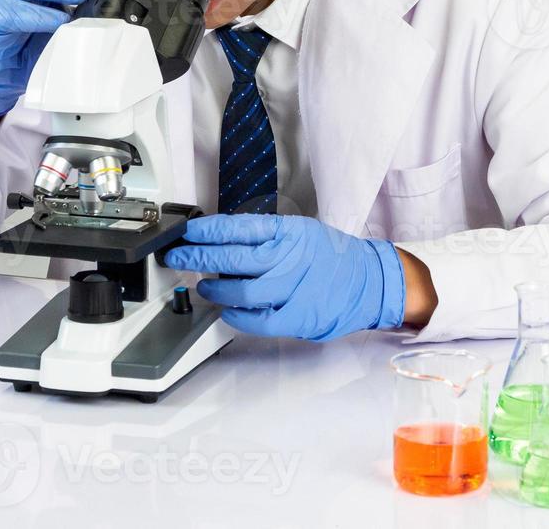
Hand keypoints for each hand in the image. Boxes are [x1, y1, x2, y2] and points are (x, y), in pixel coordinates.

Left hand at [163, 214, 405, 341]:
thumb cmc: (331, 257)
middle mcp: (290, 258)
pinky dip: (236, 316)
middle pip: (233, 258)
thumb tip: (221, 241)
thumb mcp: (300, 232)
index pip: (238, 227)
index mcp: (289, 232)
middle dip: (198, 257)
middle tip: (178, 257)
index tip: (185, 232)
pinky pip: (257, 320)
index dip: (207, 230)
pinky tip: (226, 311)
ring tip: (204, 286)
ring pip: (241, 291)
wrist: (370, 282)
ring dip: (215, 289)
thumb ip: (266, 237)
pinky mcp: (298, 317)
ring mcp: (294, 289)